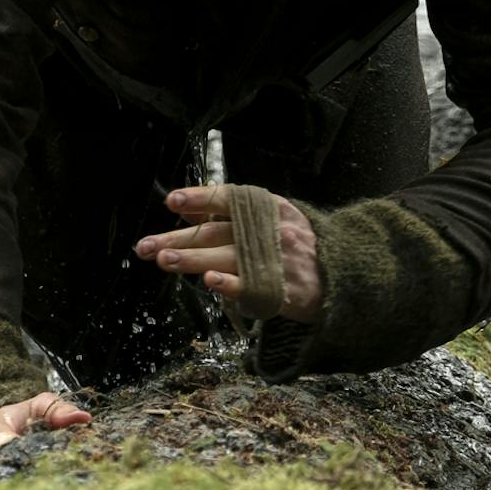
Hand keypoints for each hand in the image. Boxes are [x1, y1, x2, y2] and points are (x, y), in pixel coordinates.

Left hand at [134, 184, 322, 322]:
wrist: (345, 275)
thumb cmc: (297, 244)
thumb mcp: (269, 218)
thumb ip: (227, 213)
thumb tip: (184, 205)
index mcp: (269, 209)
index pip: (229, 199)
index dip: (200, 198)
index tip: (172, 201)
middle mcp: (271, 231)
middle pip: (217, 233)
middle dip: (178, 238)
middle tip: (145, 246)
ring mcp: (278, 261)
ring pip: (227, 258)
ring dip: (193, 259)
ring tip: (164, 260)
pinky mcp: (283, 291)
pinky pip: (252, 287)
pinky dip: (231, 284)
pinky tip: (211, 282)